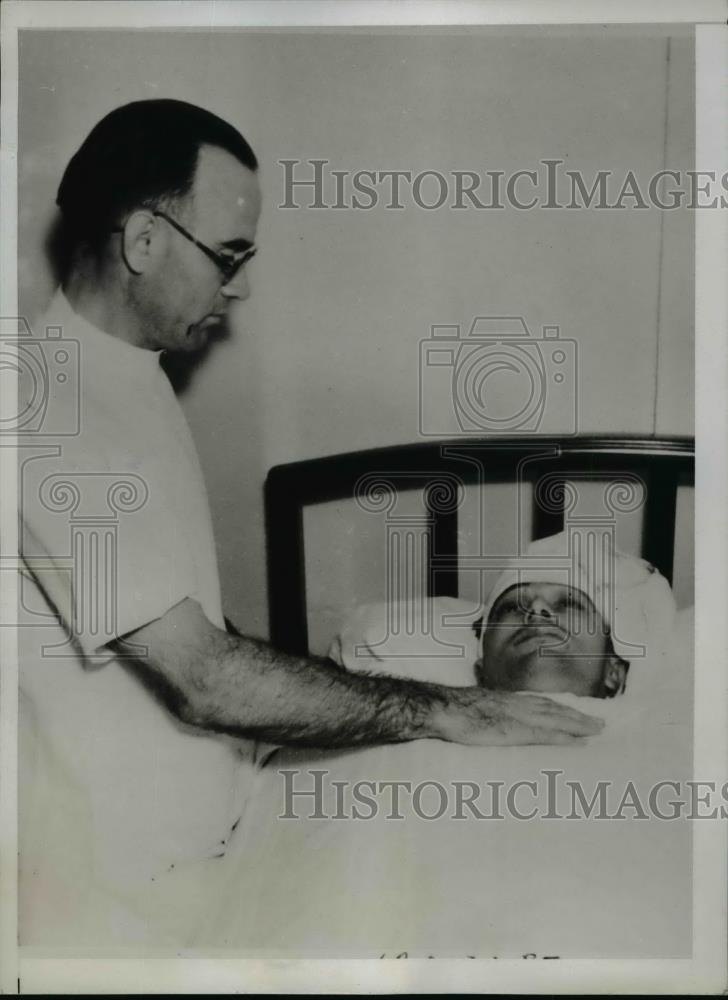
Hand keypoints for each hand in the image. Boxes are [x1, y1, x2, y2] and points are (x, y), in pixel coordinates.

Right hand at [431, 687, 603, 745]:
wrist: (441, 708)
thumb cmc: (451, 711)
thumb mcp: (473, 708)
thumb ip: (488, 714)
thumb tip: (490, 722)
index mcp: (506, 700)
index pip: (540, 703)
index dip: (560, 709)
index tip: (577, 713)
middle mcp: (516, 704)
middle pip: (554, 708)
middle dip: (577, 716)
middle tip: (600, 723)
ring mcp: (517, 716)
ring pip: (555, 718)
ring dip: (578, 724)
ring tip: (596, 730)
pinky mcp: (514, 730)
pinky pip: (545, 734)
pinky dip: (564, 736)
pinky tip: (578, 741)